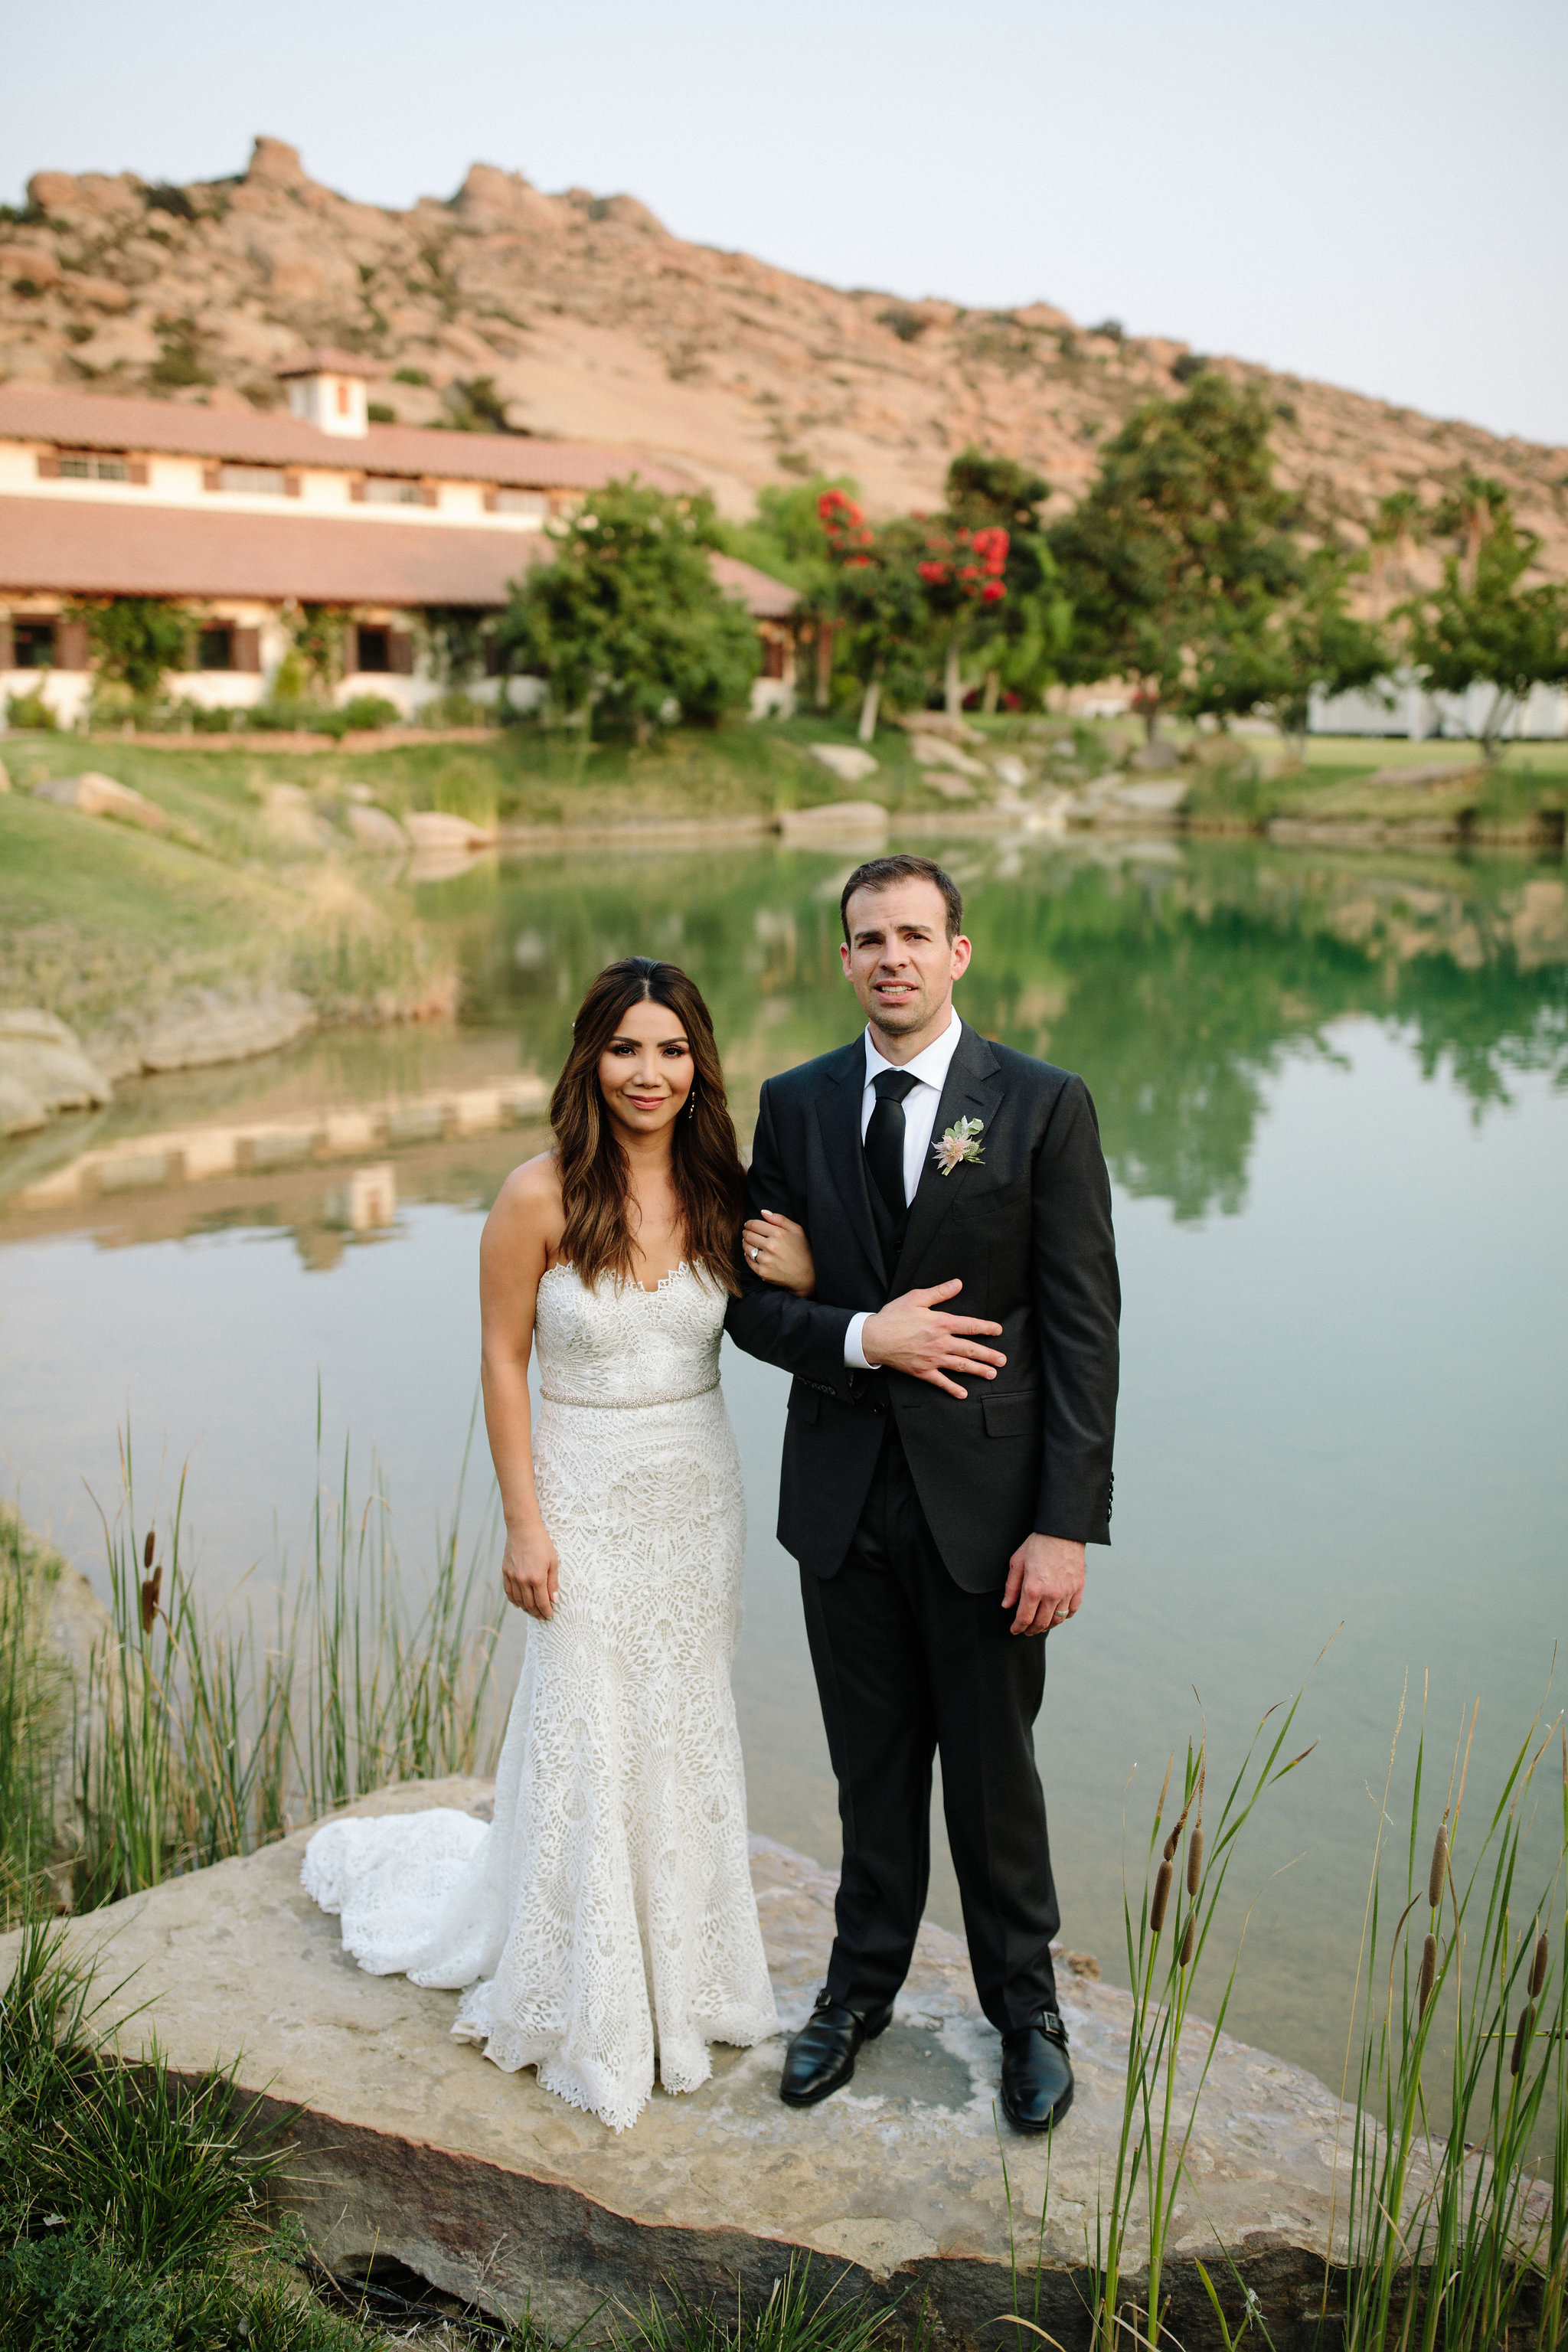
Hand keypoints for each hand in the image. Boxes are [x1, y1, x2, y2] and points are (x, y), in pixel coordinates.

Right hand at [502, 1525, 559, 1620]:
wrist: (523, 1529)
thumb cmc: (541, 1543)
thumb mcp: (553, 1561)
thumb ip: (553, 1582)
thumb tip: (554, 1599)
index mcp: (537, 1578)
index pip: (542, 1602)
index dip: (546, 1611)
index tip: (550, 1616)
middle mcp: (523, 1580)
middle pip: (529, 1604)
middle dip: (537, 1613)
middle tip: (543, 1617)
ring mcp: (512, 1577)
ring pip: (518, 1600)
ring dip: (526, 1609)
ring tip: (533, 1612)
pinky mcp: (505, 1572)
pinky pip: (509, 1592)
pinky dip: (514, 1601)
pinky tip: (520, 1604)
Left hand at [742, 1209, 815, 1296]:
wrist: (807, 1276)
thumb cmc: (803, 1251)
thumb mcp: (797, 1231)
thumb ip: (779, 1219)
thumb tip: (763, 1212)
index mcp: (779, 1234)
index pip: (754, 1225)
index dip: (749, 1224)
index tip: (748, 1225)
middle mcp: (771, 1246)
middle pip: (748, 1235)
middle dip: (746, 1233)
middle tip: (747, 1233)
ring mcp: (766, 1260)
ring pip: (747, 1248)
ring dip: (746, 1243)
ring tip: (749, 1243)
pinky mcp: (763, 1272)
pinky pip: (748, 1261)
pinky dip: (748, 1256)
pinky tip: (753, 1254)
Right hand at [861, 1279, 1004, 1399]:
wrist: (874, 1338)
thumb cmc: (893, 1316)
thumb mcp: (916, 1298)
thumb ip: (940, 1292)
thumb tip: (958, 1283)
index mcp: (941, 1323)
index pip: (970, 1326)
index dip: (986, 1328)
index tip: (998, 1330)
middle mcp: (941, 1342)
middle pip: (970, 1349)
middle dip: (989, 1355)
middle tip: (1002, 1360)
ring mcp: (933, 1359)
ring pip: (961, 1366)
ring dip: (978, 1370)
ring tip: (992, 1374)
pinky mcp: (923, 1371)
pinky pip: (941, 1382)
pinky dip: (953, 1389)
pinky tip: (963, 1394)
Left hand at [1003, 1534, 1084, 1637]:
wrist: (1062, 1532)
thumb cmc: (1037, 1544)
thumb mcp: (1017, 1562)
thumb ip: (1011, 1586)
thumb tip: (1006, 1605)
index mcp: (1033, 1589)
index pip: (1024, 1618)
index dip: (1017, 1628)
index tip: (1014, 1630)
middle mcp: (1051, 1594)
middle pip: (1041, 1623)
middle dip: (1031, 1630)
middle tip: (1026, 1630)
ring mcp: (1067, 1592)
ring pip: (1057, 1620)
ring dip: (1047, 1626)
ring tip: (1040, 1625)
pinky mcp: (1079, 1588)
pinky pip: (1072, 1611)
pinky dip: (1064, 1616)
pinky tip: (1057, 1615)